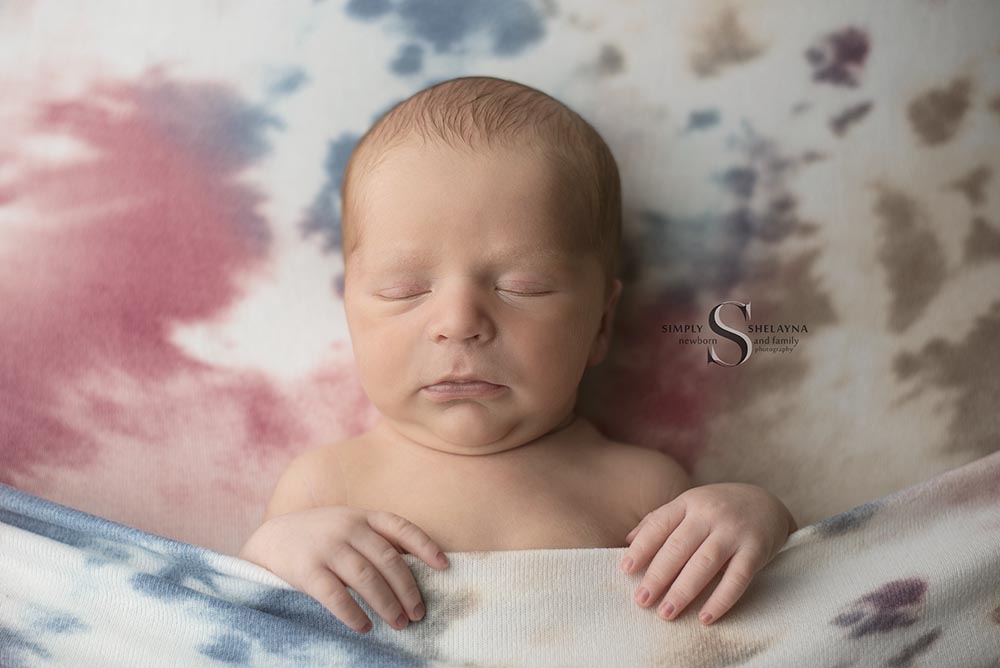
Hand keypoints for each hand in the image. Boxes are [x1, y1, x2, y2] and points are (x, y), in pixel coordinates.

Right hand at [238, 506, 448, 633]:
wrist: (270, 540)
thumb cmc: (321, 537)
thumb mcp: (349, 526)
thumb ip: (376, 540)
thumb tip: (417, 568)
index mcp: (363, 516)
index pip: (401, 527)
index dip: (425, 546)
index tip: (444, 567)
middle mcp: (348, 528)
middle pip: (388, 560)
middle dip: (407, 589)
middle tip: (418, 614)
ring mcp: (327, 547)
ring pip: (367, 578)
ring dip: (387, 604)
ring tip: (399, 623)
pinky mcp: (307, 569)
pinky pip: (336, 596)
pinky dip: (353, 613)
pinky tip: (364, 627)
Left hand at [620, 483, 794, 624]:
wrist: (767, 503)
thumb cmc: (718, 509)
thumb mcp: (689, 505)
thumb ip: (660, 520)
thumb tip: (627, 542)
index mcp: (689, 502)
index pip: (660, 524)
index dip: (642, 547)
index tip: (626, 570)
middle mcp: (710, 514)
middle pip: (679, 547)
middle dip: (658, 575)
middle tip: (641, 600)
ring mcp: (734, 531)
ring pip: (705, 563)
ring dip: (683, 591)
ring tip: (666, 613)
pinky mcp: (756, 549)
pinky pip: (737, 578)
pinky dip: (721, 599)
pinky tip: (705, 618)